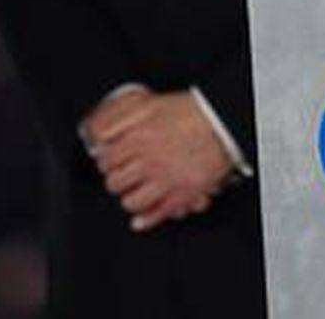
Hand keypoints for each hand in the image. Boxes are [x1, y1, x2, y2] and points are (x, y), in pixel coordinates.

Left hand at [88, 91, 232, 232]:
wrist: (223, 122)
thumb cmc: (193, 112)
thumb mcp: (152, 105)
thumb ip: (123, 118)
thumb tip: (101, 131)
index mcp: (139, 139)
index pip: (106, 160)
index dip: (106, 161)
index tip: (110, 161)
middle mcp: (149, 162)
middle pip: (115, 183)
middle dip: (116, 179)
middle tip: (122, 176)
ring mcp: (165, 180)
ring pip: (132, 202)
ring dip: (131, 198)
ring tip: (135, 192)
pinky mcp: (182, 193)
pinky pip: (158, 213)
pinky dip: (147, 219)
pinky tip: (141, 220)